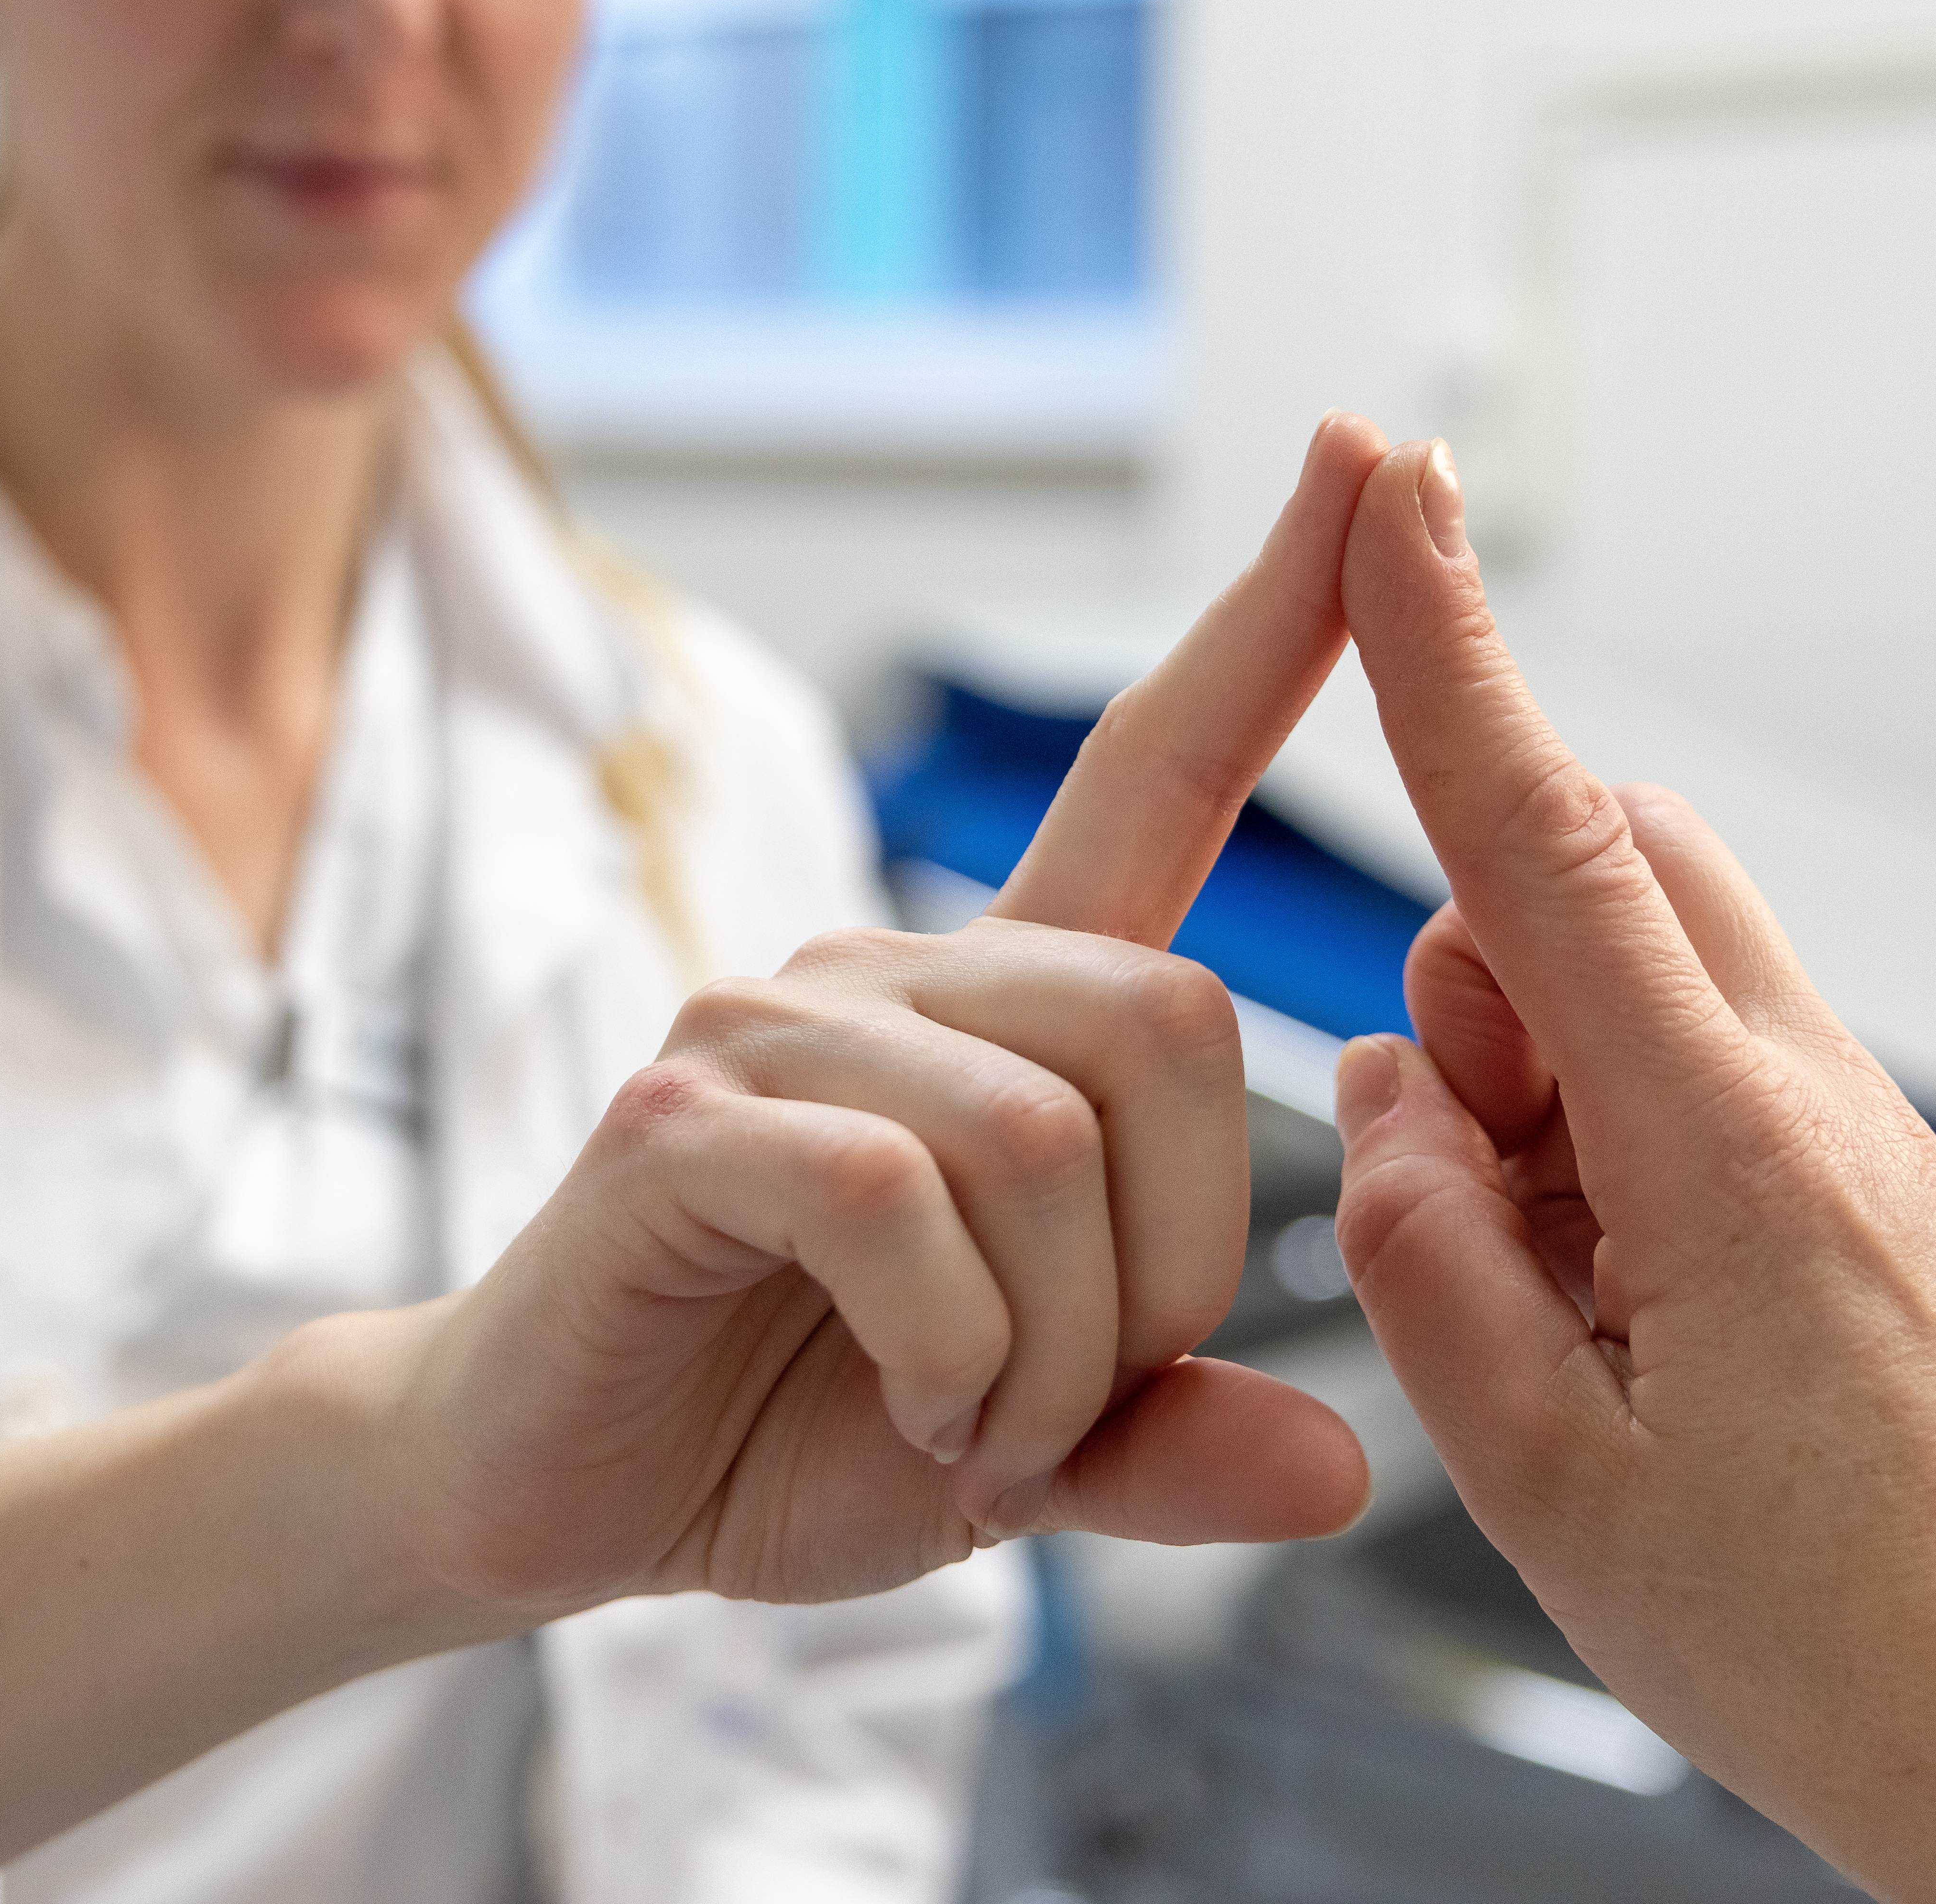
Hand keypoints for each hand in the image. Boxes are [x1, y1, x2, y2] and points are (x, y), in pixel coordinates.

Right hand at [380, 419, 1393, 1617]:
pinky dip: (944, 1351)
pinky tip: (908, 1408)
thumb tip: (1334, 1470)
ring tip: (970, 1419)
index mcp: (1001, 1010)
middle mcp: (893, 968)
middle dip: (1168, 1269)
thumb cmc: (793, 1426)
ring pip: (1040, 1140)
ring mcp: (777, 1023)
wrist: (561, 1487)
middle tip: (1066, 1400)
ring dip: (1051, 1348)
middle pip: (1168, 1026)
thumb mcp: (1035, 1444)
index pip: (1155, 764)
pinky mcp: (682, 1114)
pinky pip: (898, 1201)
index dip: (1278, 622)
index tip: (1374, 448)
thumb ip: (1175, 1436)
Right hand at [1325, 437, 1935, 1902]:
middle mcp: (1800, 1102)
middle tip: (1465, 1171)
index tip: (1392, 488)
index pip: (1543, 833)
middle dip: (1484, 956)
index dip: (1448, 646)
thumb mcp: (1541, 1478)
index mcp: (1717, 1152)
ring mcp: (1841, 1137)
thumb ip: (1428, 1257)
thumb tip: (1382, 1096)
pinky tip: (1610, 1316)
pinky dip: (1596, 1140)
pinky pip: (1683, 1069)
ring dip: (1534, 1073)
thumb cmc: (1819, 1641)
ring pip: (1639, 970)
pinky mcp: (1850, 1186)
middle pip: (1607, 868)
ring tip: (1549, 1297)